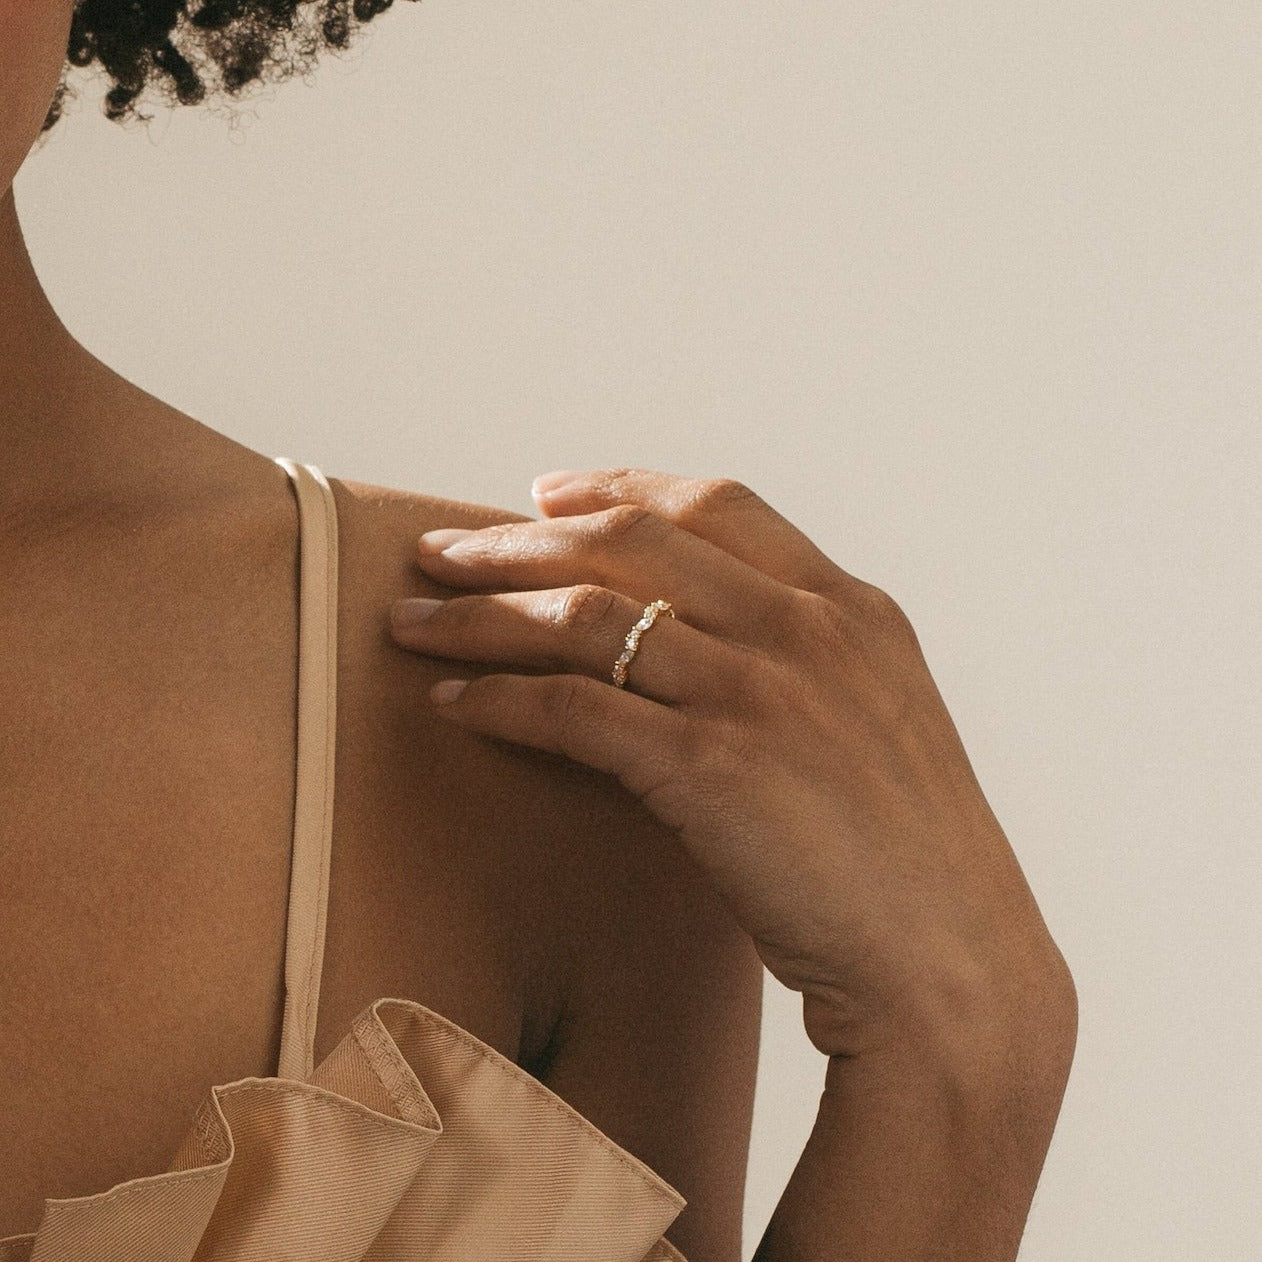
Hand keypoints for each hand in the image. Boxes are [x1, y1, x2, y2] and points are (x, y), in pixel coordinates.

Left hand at [389, 468, 1067, 1060]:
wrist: (951, 966)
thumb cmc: (908, 864)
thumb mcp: (873, 727)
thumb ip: (800, 667)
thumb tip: (690, 647)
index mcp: (851, 609)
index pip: (716, 506)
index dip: (618, 486)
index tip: (545, 490)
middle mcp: (806, 630)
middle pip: (631, 540)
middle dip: (519, 538)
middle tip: (442, 549)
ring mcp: (760, 691)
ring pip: (587, 613)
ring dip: (482, 611)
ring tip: (412, 618)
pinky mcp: (712, 765)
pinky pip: (575, 707)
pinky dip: (502, 697)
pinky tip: (456, 702)